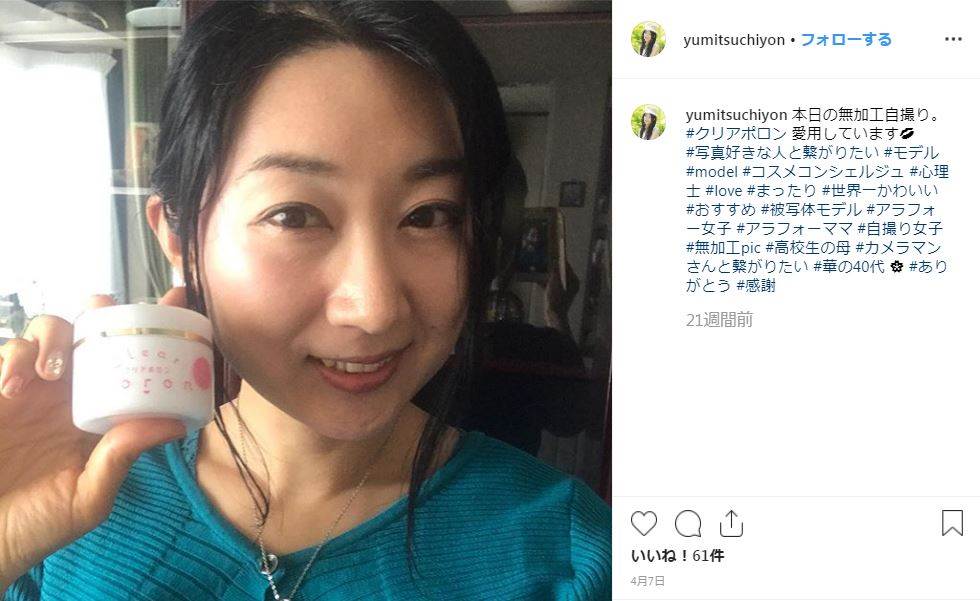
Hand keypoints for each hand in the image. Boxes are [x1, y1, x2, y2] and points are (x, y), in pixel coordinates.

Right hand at [0, 288, 189, 587]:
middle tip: (105, 307)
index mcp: (101, 412)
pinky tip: (15, 386)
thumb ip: (123, 457)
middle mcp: (70, 393)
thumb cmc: (37, 525)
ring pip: (48, 330)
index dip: (154, 328)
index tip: (179, 299)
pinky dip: (14, 356)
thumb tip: (175, 423)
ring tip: (53, 373)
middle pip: (90, 330)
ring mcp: (31, 388)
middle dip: (102, 310)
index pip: (134, 362)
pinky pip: (7, 353)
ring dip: (55, 336)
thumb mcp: (89, 498)